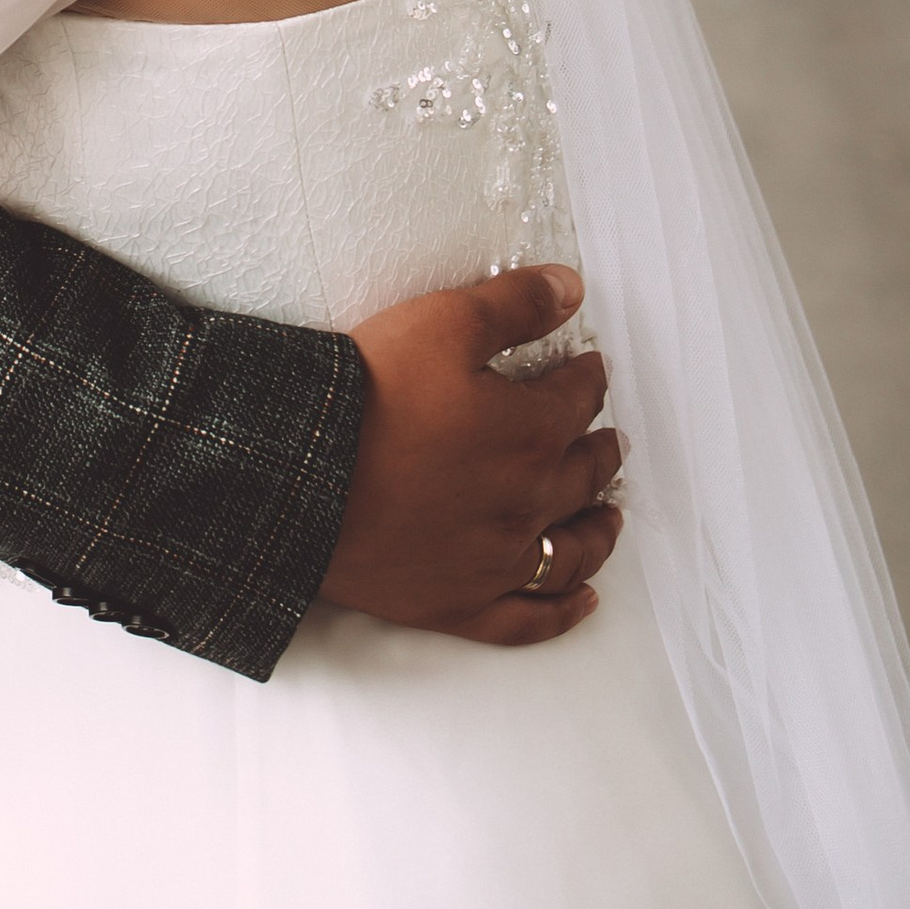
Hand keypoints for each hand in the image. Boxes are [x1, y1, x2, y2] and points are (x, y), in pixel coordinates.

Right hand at [317, 266, 622, 646]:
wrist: (300, 477)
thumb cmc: (366, 398)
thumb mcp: (441, 323)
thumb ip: (513, 304)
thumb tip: (570, 289)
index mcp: (531, 432)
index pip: (577, 400)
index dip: (587, 379)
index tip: (588, 370)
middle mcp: (529, 502)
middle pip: (583, 474)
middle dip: (600, 450)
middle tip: (608, 438)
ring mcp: (498, 561)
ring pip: (572, 550)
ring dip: (598, 530)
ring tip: (609, 515)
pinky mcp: (461, 604)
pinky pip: (531, 619)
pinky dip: (565, 611)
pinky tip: (584, 598)